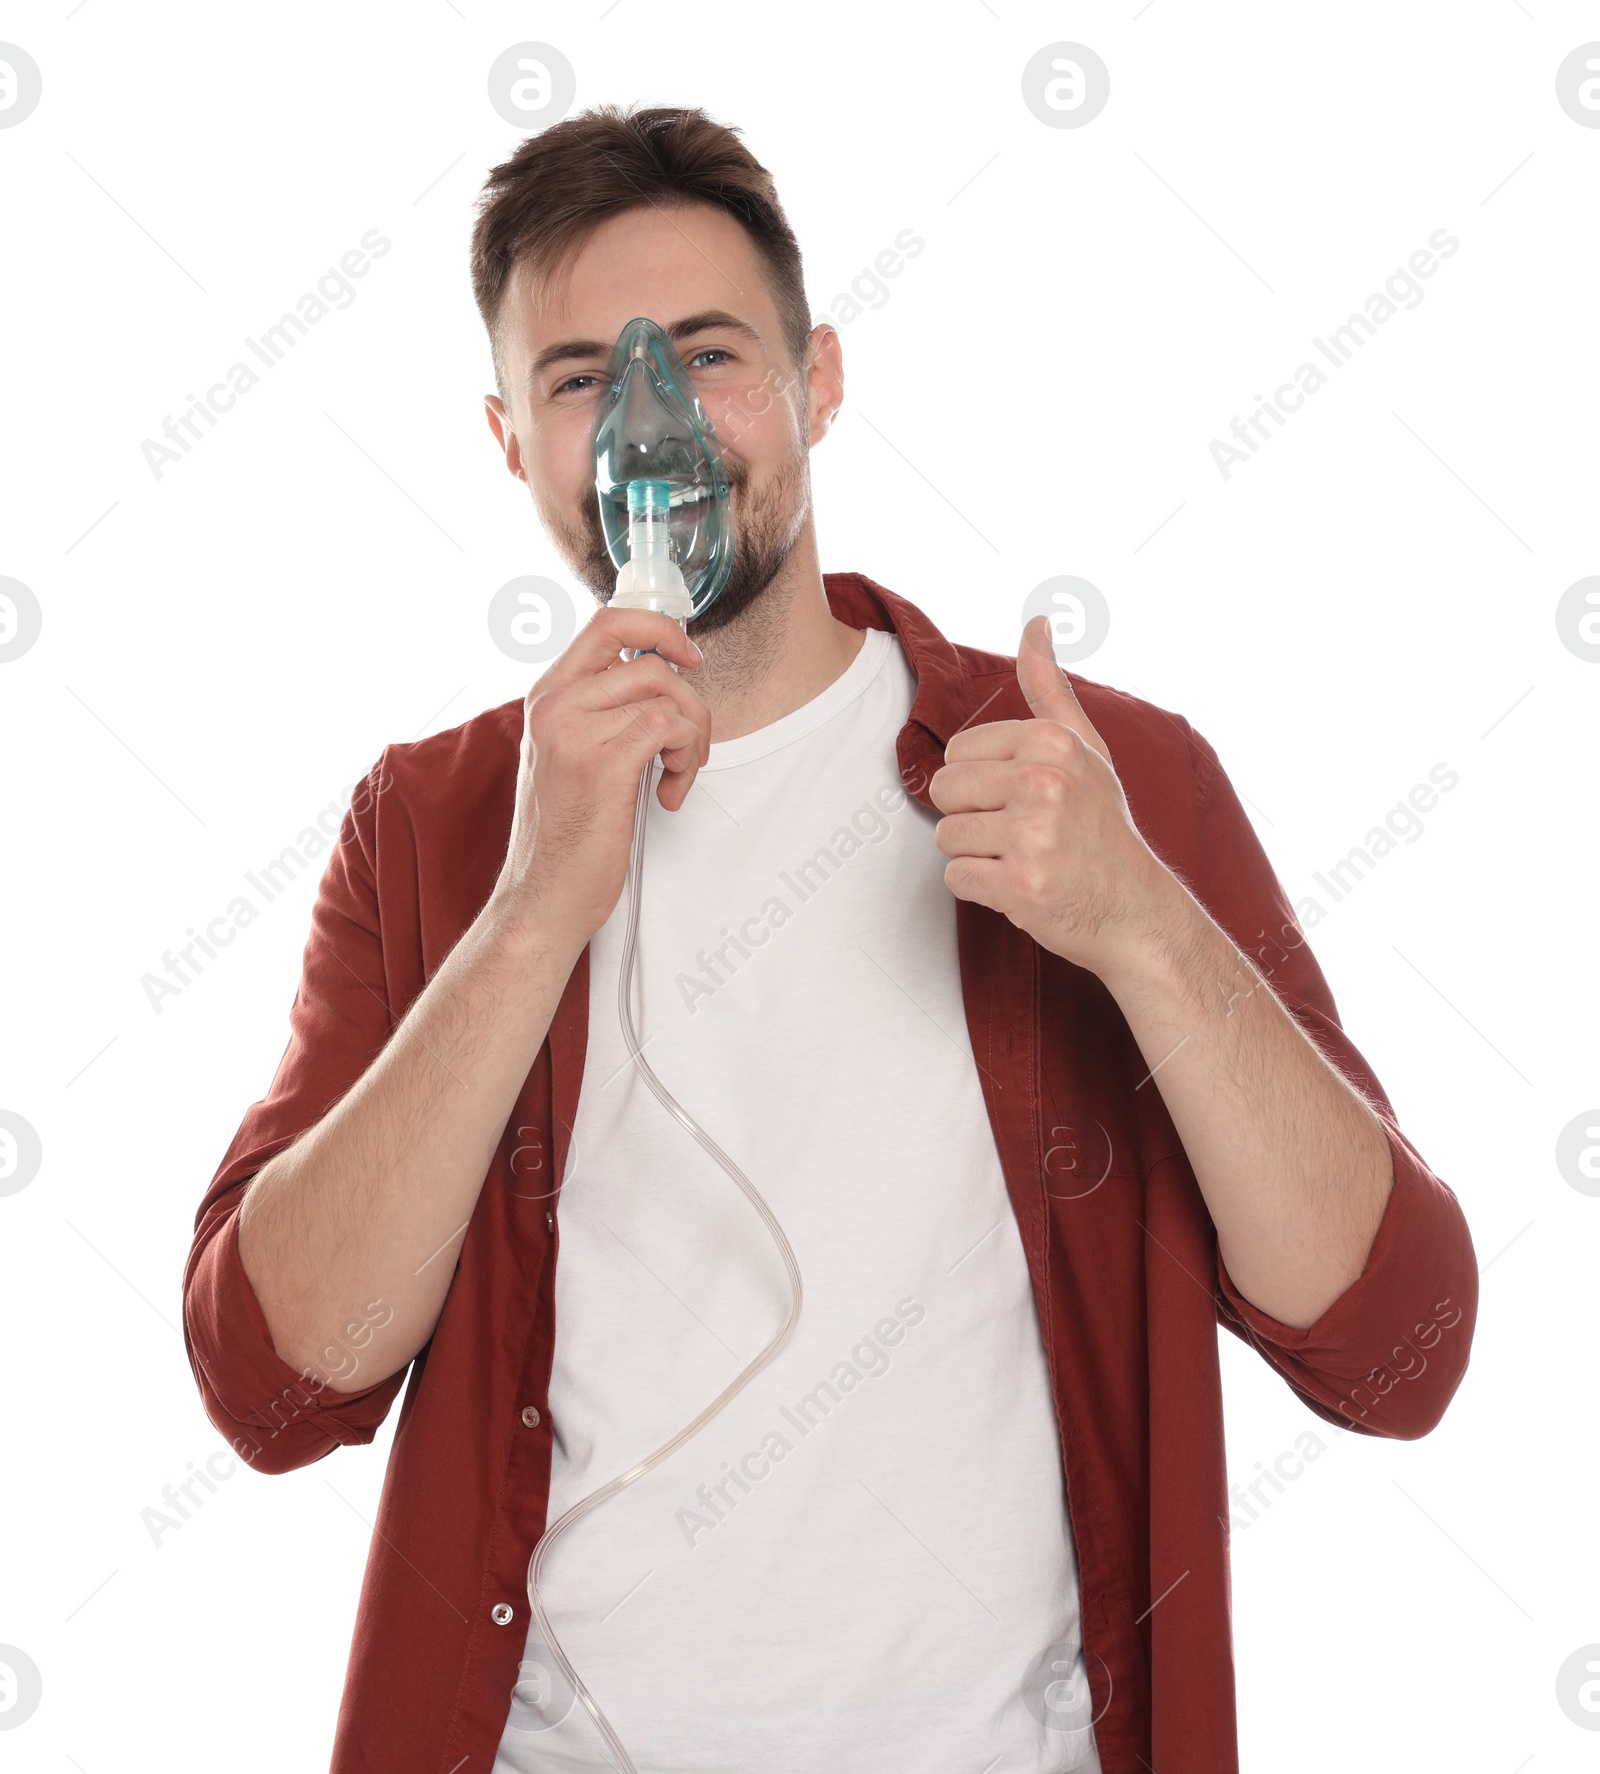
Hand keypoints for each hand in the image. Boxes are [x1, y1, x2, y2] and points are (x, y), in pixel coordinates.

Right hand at [491, 607, 710, 944]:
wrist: (543, 895)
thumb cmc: (566, 833)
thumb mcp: (572, 755)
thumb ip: (604, 711)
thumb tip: (664, 676)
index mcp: (548, 696)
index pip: (608, 621)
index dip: (660, 628)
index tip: (689, 658)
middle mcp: (554, 705)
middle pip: (651, 662)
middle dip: (691, 705)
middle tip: (689, 749)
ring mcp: (573, 732)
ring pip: (667, 698)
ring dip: (691, 739)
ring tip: (675, 777)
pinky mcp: (600, 764)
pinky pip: (668, 728)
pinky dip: (685, 761)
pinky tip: (668, 795)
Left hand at [929, 615, 1183, 977]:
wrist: (1136, 909)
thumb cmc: (1102, 828)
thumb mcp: (1085, 749)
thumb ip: (1049, 689)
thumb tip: (1036, 623)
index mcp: (1052, 742)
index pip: (957, 753)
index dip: (981, 783)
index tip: (1023, 801)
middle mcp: (1045, 782)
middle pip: (944, 792)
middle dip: (971, 818)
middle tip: (1019, 834)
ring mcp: (1034, 836)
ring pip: (947, 838)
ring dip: (976, 856)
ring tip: (1022, 859)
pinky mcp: (1021, 886)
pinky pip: (957, 878)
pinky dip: (980, 890)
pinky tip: (1020, 887)